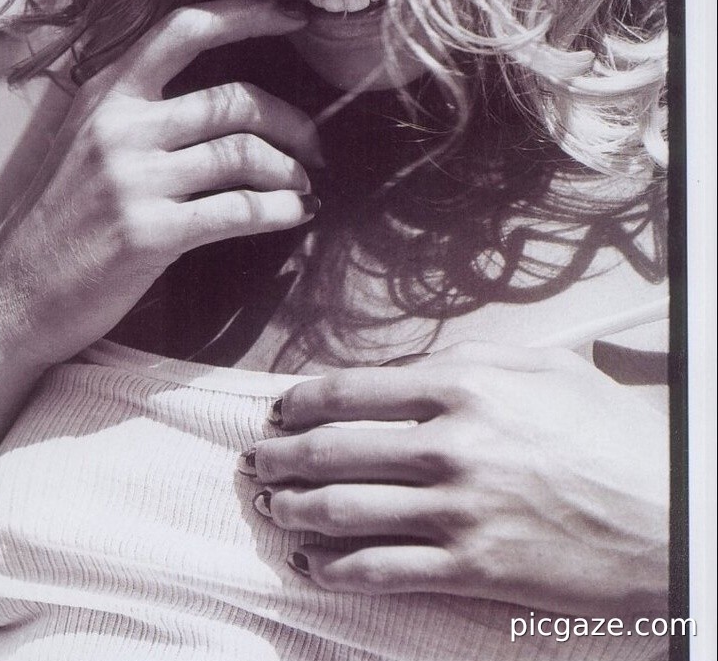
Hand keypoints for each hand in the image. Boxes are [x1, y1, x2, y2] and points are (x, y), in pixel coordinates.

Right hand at [0, 0, 322, 366]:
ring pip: (244, 153)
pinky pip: (239, 210)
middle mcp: (119, 127)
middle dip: (292, 121)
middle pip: (234, 99)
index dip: (247, 14)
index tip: (295, 15)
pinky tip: (296, 214)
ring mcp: (133, 180)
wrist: (13, 294)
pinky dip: (281, 211)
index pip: (183, 30)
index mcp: (106, 93)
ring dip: (292, 171)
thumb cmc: (62, 218)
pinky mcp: (149, 233)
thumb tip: (227, 99)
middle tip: (315, 147)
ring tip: (306, 188)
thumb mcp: (87, 142)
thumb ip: (141, 110)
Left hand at [245, 342, 667, 615]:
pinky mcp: (471, 567)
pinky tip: (314, 565)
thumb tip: (405, 369)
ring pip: (344, 509)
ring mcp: (456, 509)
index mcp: (463, 385)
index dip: (303, 402)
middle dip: (283, 456)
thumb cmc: (608, 432)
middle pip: (334, 448)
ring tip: (274, 507)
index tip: (280, 410)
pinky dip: (335, 569)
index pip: (353, 390)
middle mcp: (449, 443)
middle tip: (258, 462)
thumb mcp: (544, 367)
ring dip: (296, 509)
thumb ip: (471, 359)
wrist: (670, 510)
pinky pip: (381, 570)